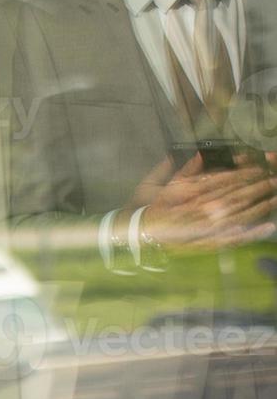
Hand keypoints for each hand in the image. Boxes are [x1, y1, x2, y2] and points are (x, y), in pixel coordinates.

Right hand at [136, 153, 276, 250]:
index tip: (259, 167)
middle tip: (275, 180)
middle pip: (234, 196)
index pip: (221, 180)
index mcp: (187, 193)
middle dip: (257, 187)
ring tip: (276, 198)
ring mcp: (203, 227)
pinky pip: (233, 239)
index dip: (242, 173)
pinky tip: (267, 228)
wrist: (135, 234)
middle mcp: (198, 209)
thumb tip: (200, 154)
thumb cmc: (144, 208)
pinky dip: (251, 234)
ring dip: (260, 207)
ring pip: (238, 215)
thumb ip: (180, 170)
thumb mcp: (155, 183)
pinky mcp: (206, 243)